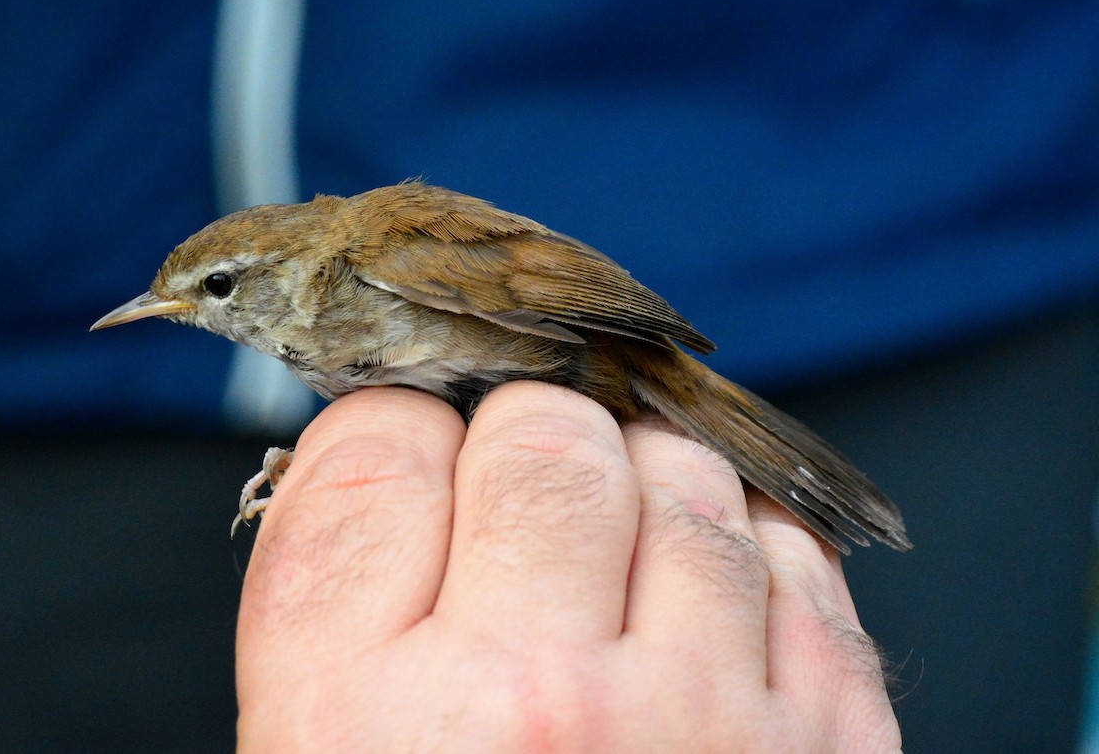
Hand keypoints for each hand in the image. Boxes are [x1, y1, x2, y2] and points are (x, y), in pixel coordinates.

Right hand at [235, 382, 900, 751]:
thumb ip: (335, 616)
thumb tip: (383, 459)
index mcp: (360, 730)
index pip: (371, 463)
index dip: (393, 438)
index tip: (416, 459)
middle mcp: (529, 712)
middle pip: (539, 437)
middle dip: (524, 439)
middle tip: (521, 495)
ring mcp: (694, 725)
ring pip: (680, 470)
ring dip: (643, 484)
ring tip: (617, 552)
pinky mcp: (825, 751)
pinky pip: (794, 555)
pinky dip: (748, 548)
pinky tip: (707, 598)